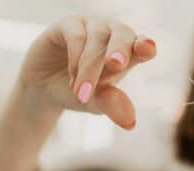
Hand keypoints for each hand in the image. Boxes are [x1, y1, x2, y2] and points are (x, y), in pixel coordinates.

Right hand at [19, 16, 156, 129]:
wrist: (45, 90)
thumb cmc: (80, 93)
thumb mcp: (97, 103)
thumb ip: (112, 106)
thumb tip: (130, 123)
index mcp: (128, 51)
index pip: (142, 44)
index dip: (145, 46)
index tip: (147, 50)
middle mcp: (112, 34)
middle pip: (122, 35)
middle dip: (120, 50)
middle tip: (116, 65)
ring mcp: (91, 26)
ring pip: (97, 38)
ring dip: (90, 68)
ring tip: (81, 92)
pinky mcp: (68, 25)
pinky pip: (76, 36)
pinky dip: (75, 59)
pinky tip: (72, 76)